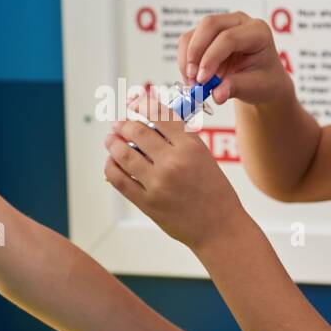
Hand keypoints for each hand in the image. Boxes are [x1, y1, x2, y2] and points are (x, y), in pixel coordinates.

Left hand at [103, 92, 246, 251]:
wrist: (219, 228)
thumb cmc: (214, 192)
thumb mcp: (204, 157)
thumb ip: (180, 139)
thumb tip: (152, 121)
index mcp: (190, 146)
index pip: (160, 115)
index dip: (143, 105)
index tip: (134, 103)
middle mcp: (173, 162)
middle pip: (137, 131)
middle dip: (123, 124)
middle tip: (119, 123)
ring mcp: (158, 183)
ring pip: (123, 154)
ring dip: (112, 143)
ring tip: (110, 139)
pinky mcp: (147, 203)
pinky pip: (119, 180)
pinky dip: (111, 168)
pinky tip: (111, 163)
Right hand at [178, 11, 290, 105]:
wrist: (261, 79)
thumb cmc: (263, 80)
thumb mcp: (255, 87)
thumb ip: (235, 88)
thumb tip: (217, 94)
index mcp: (257, 31)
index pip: (229, 37)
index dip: (212, 58)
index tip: (203, 81)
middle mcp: (239, 22)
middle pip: (209, 25)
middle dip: (196, 52)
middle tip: (193, 79)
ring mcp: (221, 25)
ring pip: (194, 33)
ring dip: (188, 59)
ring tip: (193, 83)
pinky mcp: (206, 34)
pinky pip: (188, 42)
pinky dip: (185, 61)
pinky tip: (192, 78)